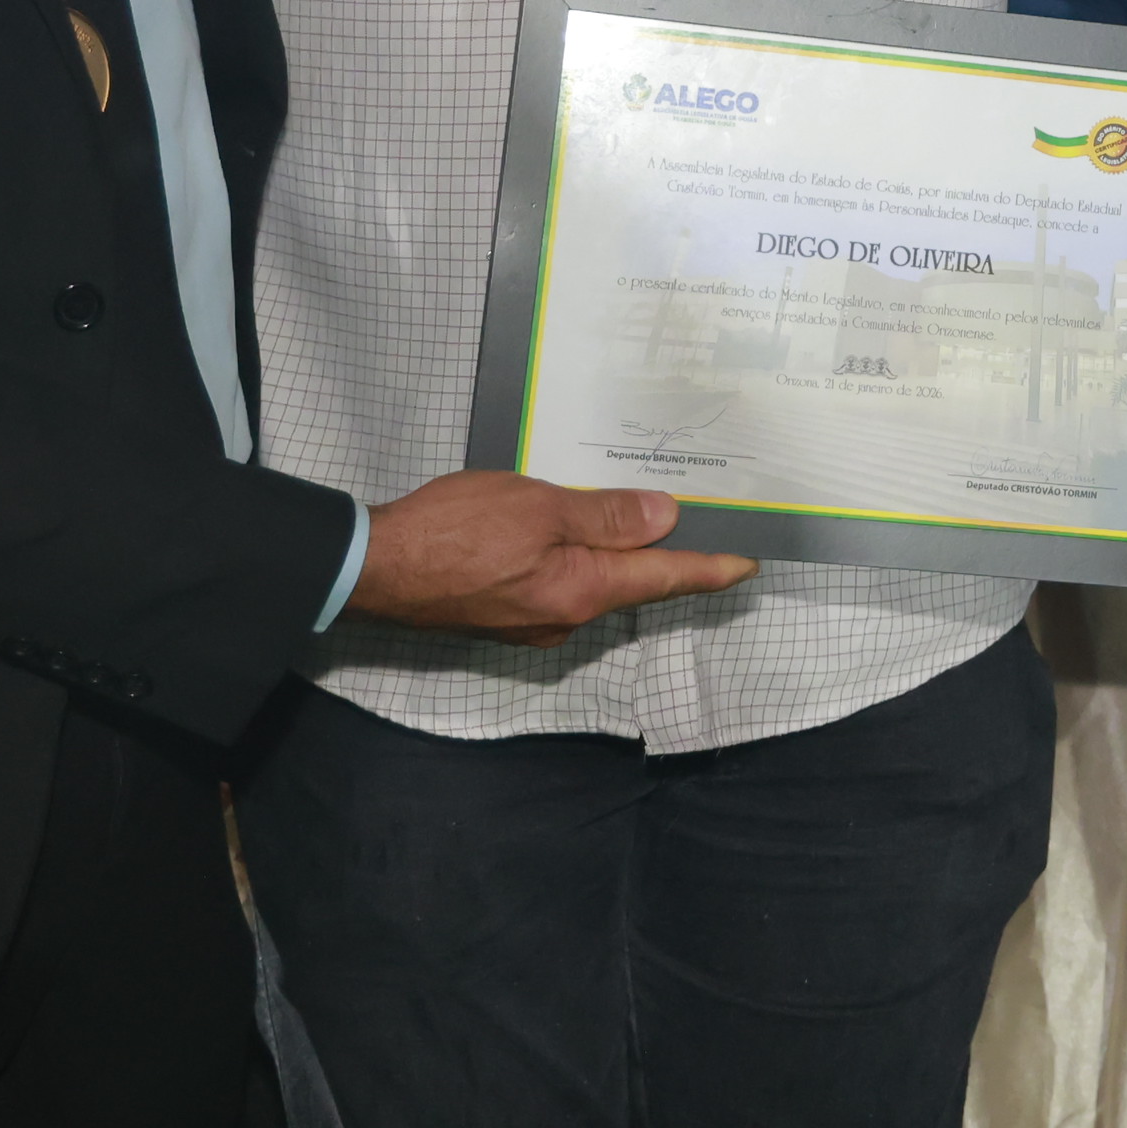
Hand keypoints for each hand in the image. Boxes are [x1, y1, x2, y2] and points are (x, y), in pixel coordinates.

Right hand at [347, 473, 755, 647]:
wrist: (375, 566)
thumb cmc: (454, 530)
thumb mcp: (539, 506)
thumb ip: (605, 515)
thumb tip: (666, 518)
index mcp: (582, 591)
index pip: (666, 579)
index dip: (712, 567)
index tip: (751, 562)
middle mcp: (566, 617)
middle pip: (634, 584)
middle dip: (670, 556)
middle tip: (708, 522)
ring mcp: (534, 621)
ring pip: (596, 582)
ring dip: (623, 554)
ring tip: (649, 516)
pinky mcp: (506, 611)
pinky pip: (562, 582)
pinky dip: (583, 557)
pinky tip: (581, 530)